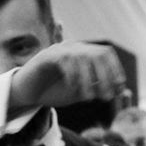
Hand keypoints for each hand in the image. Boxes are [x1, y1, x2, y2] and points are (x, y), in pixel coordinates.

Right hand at [10, 41, 127, 108]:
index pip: (105, 53)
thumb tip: (119, 90)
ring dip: (88, 80)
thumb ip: (96, 89)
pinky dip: (72, 76)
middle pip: (97, 53)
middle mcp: (72, 47)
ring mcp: (58, 50)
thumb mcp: (79, 92)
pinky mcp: (46, 56)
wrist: (25, 94)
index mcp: (82, 53)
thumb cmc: (52, 92)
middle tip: (106, 96)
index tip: (120, 87)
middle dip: (106, 75)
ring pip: (82, 58)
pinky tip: (72, 89)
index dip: (115, 68)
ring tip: (88, 98)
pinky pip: (64, 60)